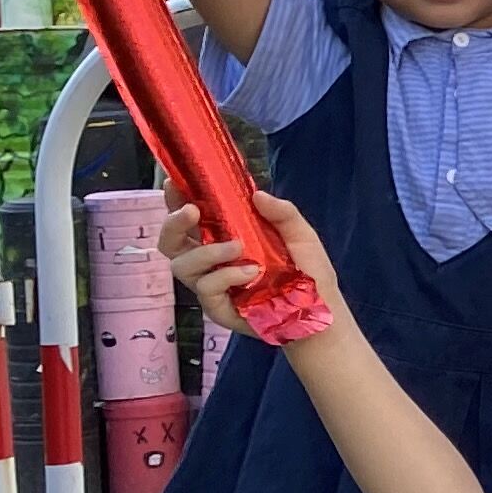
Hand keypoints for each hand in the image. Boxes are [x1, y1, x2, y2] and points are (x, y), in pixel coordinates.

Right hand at [159, 190, 335, 333]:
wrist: (321, 308)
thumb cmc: (307, 271)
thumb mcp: (300, 235)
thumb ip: (282, 213)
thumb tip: (257, 194)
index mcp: (223, 238)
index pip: (189, 218)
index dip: (174, 201)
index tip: (173, 184)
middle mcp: (210, 261)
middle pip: (170, 243)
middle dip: (173, 224)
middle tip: (191, 211)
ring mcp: (210, 285)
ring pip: (182, 266)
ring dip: (206, 252)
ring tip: (238, 247)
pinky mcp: (217, 308)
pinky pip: (206, 289)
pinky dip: (226, 276)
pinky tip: (251, 272)